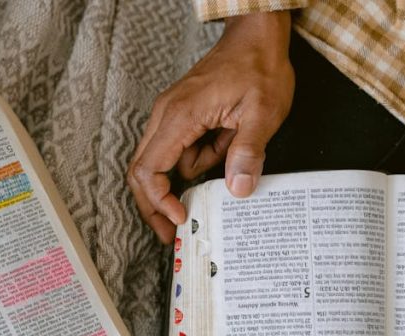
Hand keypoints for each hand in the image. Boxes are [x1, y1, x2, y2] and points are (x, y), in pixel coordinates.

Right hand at [126, 11, 294, 242]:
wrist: (256, 36)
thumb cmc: (259, 66)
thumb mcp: (263, 112)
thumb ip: (247, 151)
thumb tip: (237, 190)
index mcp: (180, 116)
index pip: (148, 169)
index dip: (158, 201)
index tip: (180, 218)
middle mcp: (166, 115)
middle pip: (141, 170)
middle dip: (155, 204)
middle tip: (173, 231)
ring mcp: (171, 114)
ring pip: (163, 161)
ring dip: (191, 174)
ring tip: (229, 154)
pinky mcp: (180, 115)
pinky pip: (179, 149)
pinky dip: (199, 158)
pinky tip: (226, 143)